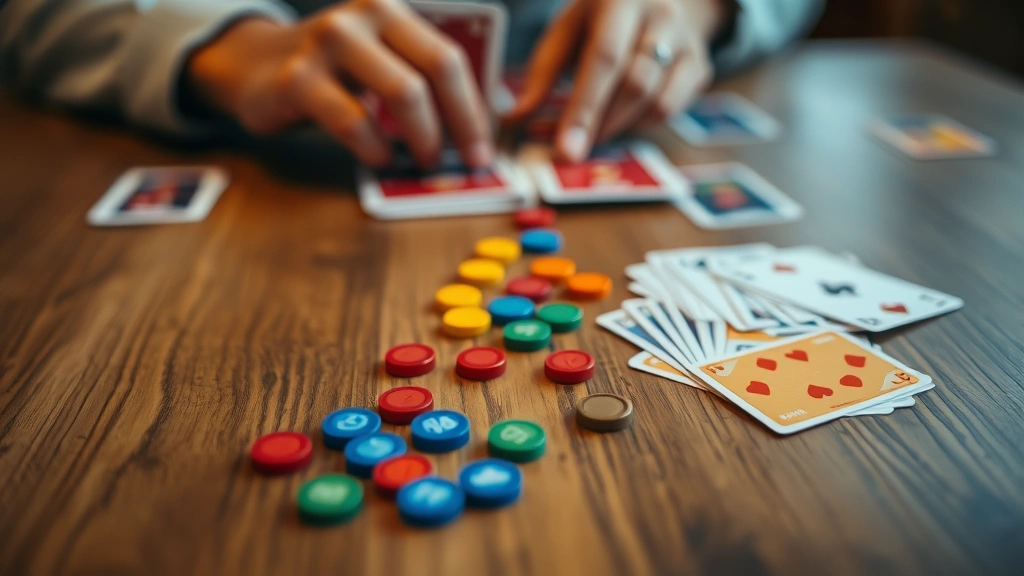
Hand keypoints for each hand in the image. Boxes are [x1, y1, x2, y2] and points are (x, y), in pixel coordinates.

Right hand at [186, 0, 493, 168]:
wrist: (256, 64)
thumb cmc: (335, 70)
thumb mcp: (382, 59)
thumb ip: (425, 78)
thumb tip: (487, 120)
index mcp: (392, 9)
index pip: (449, 57)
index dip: (473, 108)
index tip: (483, 148)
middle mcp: (363, 16)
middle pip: (434, 72)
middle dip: (458, 125)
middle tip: (464, 162)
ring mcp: (328, 43)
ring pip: (402, 93)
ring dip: (422, 138)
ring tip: (424, 161)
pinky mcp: (298, 79)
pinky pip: (354, 122)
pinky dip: (375, 150)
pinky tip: (380, 159)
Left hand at [504, 0, 726, 161]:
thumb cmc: (603, 17)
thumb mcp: (568, 30)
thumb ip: (543, 73)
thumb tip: (513, 120)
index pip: (604, 58)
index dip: (584, 108)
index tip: (564, 150)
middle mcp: (660, 15)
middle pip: (634, 83)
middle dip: (600, 125)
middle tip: (572, 153)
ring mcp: (686, 41)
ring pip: (656, 101)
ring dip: (619, 128)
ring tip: (592, 136)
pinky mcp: (699, 65)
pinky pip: (671, 109)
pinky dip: (641, 124)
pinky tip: (620, 121)